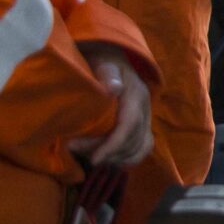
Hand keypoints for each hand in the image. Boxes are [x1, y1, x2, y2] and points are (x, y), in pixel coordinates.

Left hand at [66, 49, 151, 168]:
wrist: (114, 63)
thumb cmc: (104, 64)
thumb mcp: (104, 64)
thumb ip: (108, 75)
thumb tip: (114, 88)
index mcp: (137, 95)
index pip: (130, 125)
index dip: (113, 144)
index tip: (94, 158)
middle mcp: (146, 109)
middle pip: (132, 140)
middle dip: (107, 152)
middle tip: (77, 150)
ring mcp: (147, 118)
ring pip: (140, 148)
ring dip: (116, 157)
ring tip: (90, 156)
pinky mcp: (144, 126)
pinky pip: (143, 148)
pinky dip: (128, 159)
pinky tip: (109, 160)